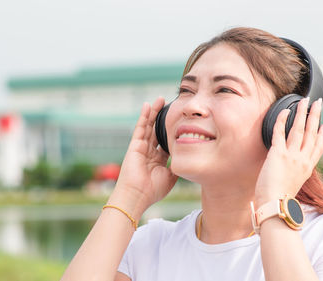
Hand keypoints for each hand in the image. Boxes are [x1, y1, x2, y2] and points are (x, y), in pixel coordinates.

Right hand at [113, 97, 178, 212]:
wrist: (137, 196)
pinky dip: (144, 116)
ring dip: (154, 113)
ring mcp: (141, 148)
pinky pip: (140, 127)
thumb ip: (177, 165)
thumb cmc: (153, 190)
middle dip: (164, 119)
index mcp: (158, 160)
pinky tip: (148, 105)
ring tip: (160, 99)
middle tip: (171, 106)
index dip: (173, 132)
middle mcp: (149, 152)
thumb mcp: (171, 177)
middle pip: (158, 131)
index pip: (166, 142)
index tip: (182, 122)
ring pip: (149, 126)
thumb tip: (187, 157)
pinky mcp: (135, 145)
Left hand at [254, 97, 322, 206]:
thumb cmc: (279, 200)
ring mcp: (291, 156)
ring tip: (304, 101)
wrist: (274, 206)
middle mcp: (302, 160)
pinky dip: (282, 120)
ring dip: (302, 113)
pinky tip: (285, 111)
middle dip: (315, 116)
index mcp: (307, 168)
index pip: (318, 147)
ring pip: (298, 129)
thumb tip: (287, 172)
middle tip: (318, 102)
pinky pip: (280, 132)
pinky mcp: (278, 154)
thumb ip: (293, 174)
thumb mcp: (292, 185)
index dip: (322, 134)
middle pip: (311, 133)